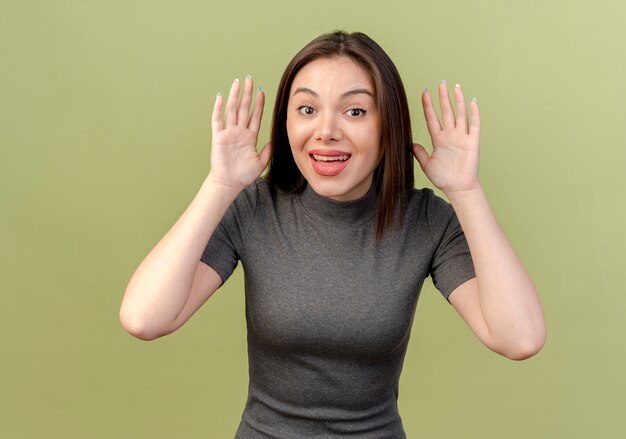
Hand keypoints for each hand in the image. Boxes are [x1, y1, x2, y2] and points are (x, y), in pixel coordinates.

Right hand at [208, 76, 270, 192]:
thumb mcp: (261, 162)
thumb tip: (274, 140)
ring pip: (232, 110)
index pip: (255, 116)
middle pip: (244, 108)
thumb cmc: (243, 175)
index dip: (259, 104)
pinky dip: (218, 108)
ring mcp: (228, 133)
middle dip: (247, 94)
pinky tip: (221, 96)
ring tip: (238, 82)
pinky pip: (217, 120)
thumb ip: (268, 150)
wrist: (229, 184)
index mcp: (249, 137)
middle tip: (250, 79)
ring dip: (235, 96)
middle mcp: (239, 132)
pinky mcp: (218, 137)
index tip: (262, 91)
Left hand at [412, 82, 480, 196]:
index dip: (428, 106)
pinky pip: (474, 124)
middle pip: (446, 112)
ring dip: (458, 100)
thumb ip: (419, 153)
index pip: (432, 118)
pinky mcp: (472, 142)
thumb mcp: (427, 164)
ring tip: (455, 87)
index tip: (424, 92)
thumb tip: (410, 143)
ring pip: (460, 114)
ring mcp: (462, 137)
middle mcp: (450, 135)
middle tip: (441, 83)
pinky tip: (472, 101)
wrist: (458, 188)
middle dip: (443, 97)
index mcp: (439, 139)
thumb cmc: (444, 178)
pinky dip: (474, 113)